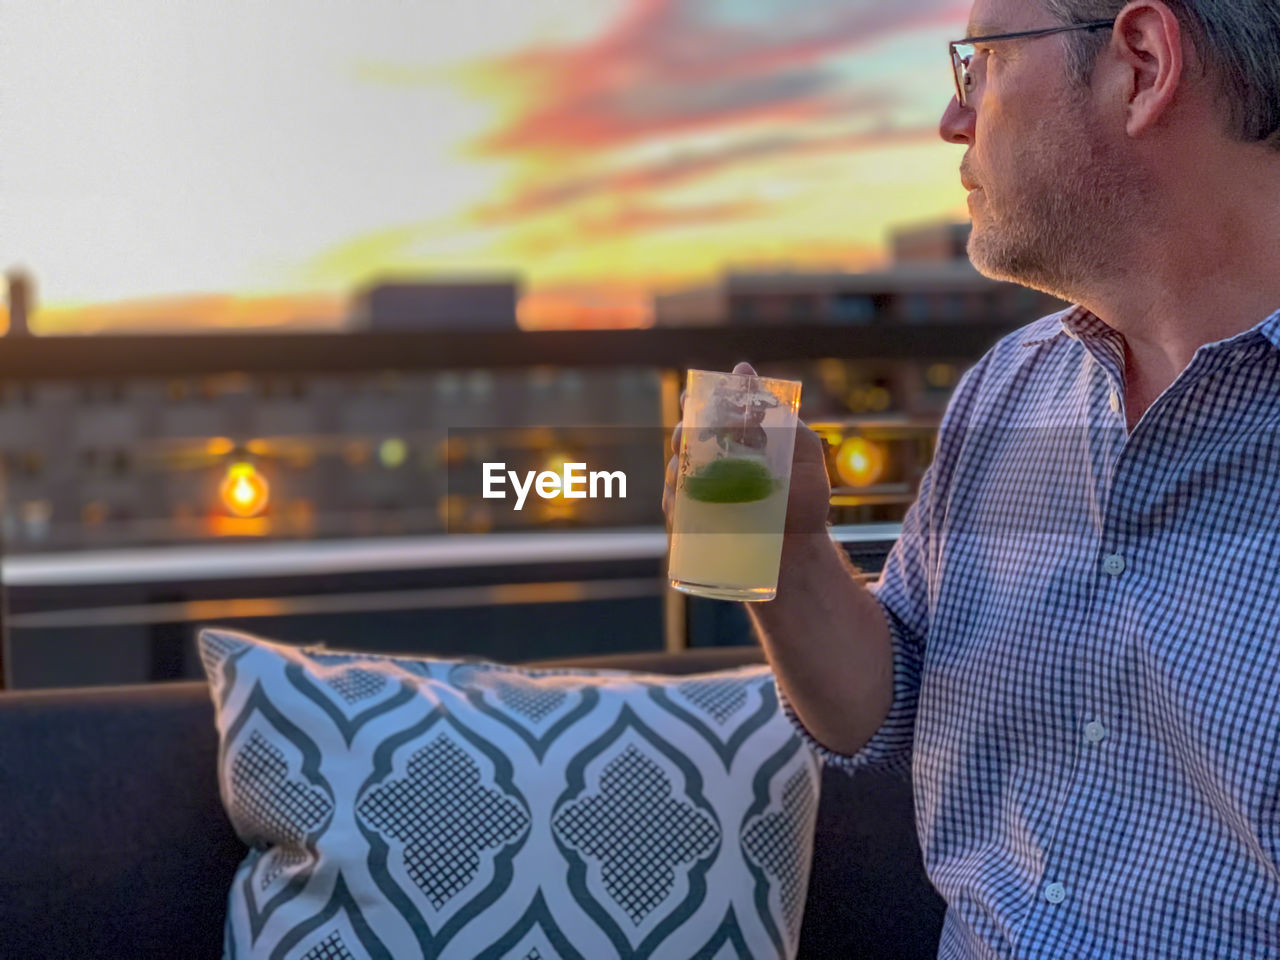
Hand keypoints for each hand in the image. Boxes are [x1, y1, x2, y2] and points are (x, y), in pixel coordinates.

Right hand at [662, 362, 829, 535]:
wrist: (802, 554)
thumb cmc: (804, 501)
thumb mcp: (800, 449)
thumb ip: (778, 412)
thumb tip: (742, 368)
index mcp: (735, 445)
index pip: (706, 416)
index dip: (695, 402)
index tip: (691, 395)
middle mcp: (713, 468)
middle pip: (684, 440)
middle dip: (683, 430)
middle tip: (690, 431)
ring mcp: (700, 497)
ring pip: (674, 470)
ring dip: (677, 462)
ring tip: (690, 462)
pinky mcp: (691, 526)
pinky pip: (672, 505)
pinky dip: (673, 495)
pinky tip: (681, 491)